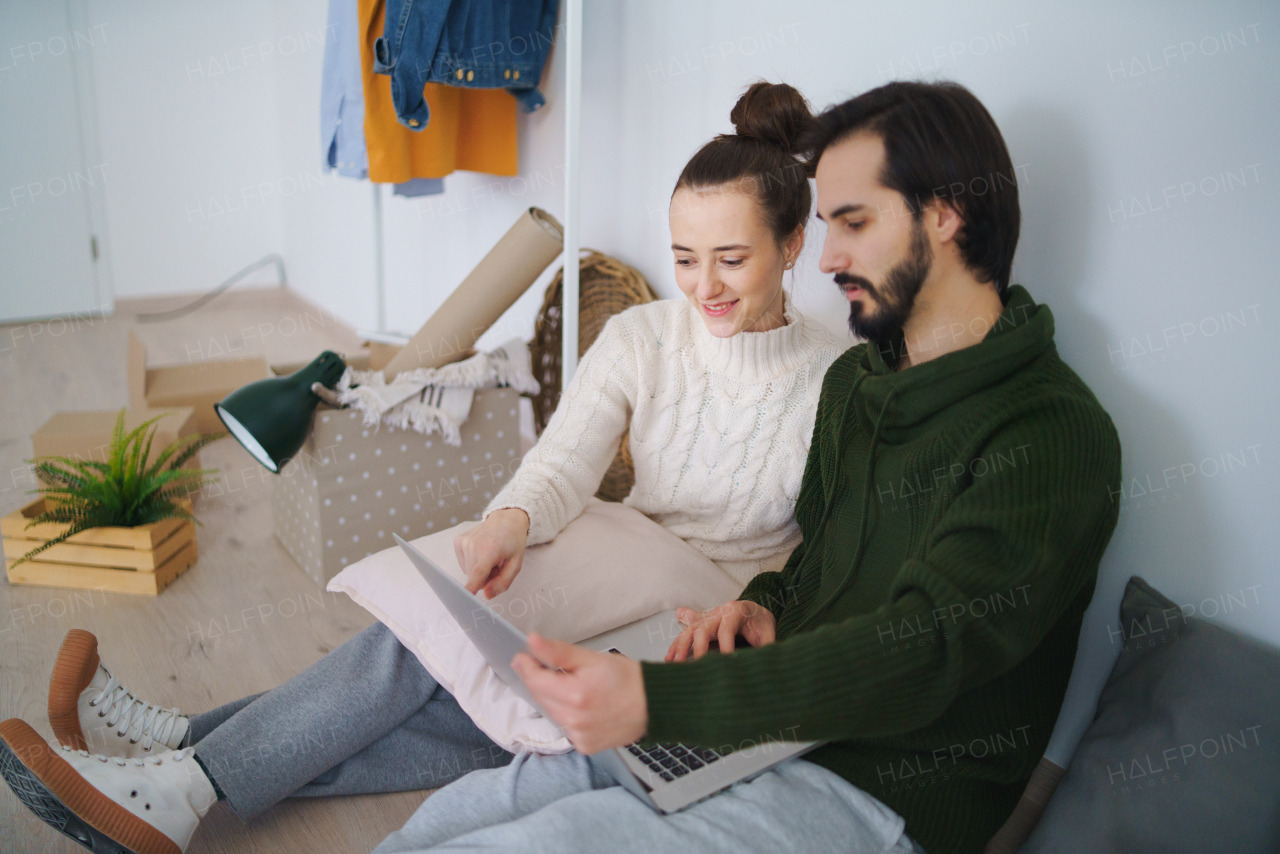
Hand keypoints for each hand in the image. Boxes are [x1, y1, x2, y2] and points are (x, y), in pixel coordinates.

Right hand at [453, 508, 529, 597]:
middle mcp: (474, 544)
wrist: (506, 520)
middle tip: (496, 565)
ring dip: (479, 571)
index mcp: (491, 550)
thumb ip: (503, 582)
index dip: (470, 588)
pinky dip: (472, 563)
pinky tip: (480, 553)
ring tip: (490, 558)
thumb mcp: (516, 564)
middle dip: (485, 578)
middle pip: (474, 577)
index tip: (462, 597)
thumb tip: (487, 595)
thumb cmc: (512, 543)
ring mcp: (464, 541)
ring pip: (468, 572)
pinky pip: (464, 564)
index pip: (477, 574)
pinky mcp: (458, 541)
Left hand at [512, 634, 647, 753]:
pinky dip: (567, 714)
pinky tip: (582, 706)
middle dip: (541, 680)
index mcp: (575, 695)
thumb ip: (558, 652)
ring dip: (554, 698)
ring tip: (575, 687)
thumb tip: (532, 642)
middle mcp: (574, 720)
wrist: (654, 704)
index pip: (535, 681)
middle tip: (550, 667)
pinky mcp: (585, 745)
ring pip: (551, 712)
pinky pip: (565, 727)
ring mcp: (579, 736)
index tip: (523, 656)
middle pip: (540, 696)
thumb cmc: (628, 680)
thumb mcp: (592, 658)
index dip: (526, 666)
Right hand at [664, 600, 775, 661]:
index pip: (727, 629)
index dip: (726, 646)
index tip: (727, 663)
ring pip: (691, 630)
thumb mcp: (768, 633)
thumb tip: (765, 664)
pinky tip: (670, 657)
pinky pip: (686, 633)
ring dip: (681, 646)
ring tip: (674, 662)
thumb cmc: (762, 623)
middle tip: (699, 665)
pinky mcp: (702, 623)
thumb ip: (767, 646)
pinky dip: (677, 645)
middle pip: (704, 628)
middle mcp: (719, 612)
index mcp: (736, 611)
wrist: (756, 610)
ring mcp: (708, 616)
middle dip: (699, 647)